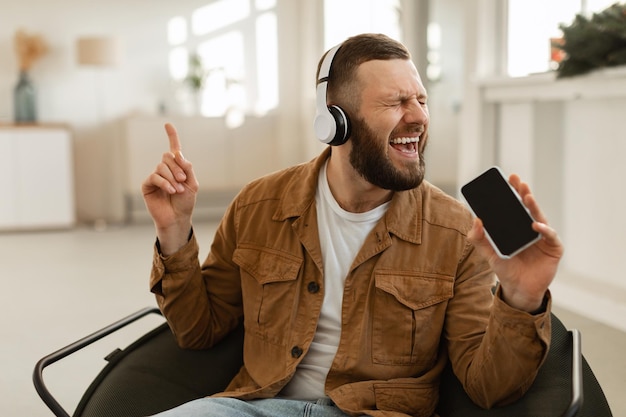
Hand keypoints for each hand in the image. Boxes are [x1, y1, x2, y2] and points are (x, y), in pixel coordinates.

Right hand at [141, 123, 198, 254]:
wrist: (177, 218)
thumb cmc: (186, 202)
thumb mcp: (193, 184)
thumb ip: (187, 168)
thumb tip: (178, 154)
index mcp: (177, 168)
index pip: (174, 149)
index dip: (172, 136)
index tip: (168, 124)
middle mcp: (165, 170)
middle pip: (168, 156)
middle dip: (177, 167)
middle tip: (183, 181)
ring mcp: (155, 176)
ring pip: (162, 166)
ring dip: (172, 177)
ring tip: (178, 190)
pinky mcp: (147, 185)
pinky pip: (154, 176)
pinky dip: (164, 182)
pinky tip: (171, 190)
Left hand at [468, 174, 562, 311]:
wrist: (518, 289)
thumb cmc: (505, 268)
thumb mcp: (488, 253)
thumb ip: (478, 238)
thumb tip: (476, 219)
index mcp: (516, 226)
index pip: (514, 205)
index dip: (511, 191)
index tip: (506, 178)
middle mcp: (530, 228)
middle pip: (527, 206)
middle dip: (523, 192)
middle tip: (517, 180)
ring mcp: (543, 236)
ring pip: (539, 216)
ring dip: (533, 205)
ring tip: (526, 195)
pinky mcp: (553, 248)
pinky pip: (550, 235)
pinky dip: (544, 229)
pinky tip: (536, 225)